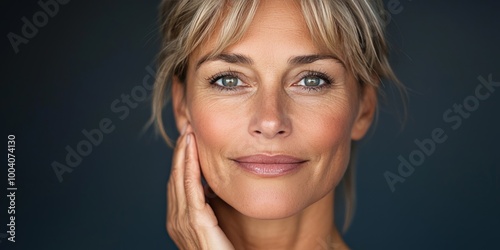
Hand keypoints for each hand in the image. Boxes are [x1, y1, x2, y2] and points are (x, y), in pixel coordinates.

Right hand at [166, 124, 233, 249]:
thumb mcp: (213, 225)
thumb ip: (208, 208)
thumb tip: (211, 188)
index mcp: (179, 220)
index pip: (178, 184)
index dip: (182, 161)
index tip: (189, 140)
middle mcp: (176, 220)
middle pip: (175, 178)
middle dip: (180, 153)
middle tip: (187, 128)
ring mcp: (182, 221)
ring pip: (180, 178)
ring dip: (183, 154)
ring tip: (188, 133)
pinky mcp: (195, 221)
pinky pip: (190, 186)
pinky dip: (189, 165)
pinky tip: (191, 149)